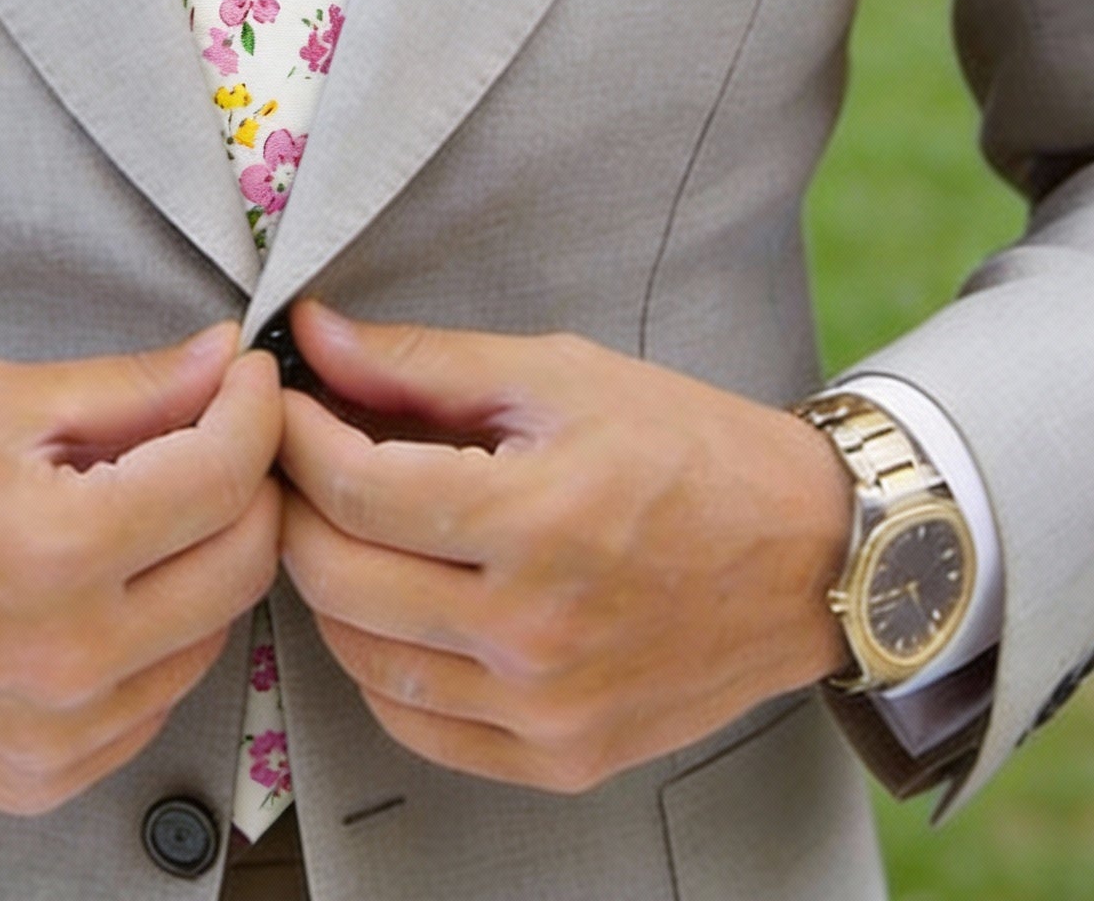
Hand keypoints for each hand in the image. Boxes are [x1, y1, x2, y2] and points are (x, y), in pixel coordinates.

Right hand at [0, 324, 281, 813]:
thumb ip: (127, 388)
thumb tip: (221, 362)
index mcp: (56, 548)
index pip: (224, 476)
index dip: (255, 411)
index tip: (248, 380)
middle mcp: (72, 656)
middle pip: (244, 563)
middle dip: (251, 483)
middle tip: (218, 435)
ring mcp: (62, 733)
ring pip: (214, 635)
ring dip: (207, 561)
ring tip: (150, 509)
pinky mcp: (47, 778)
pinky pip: (157, 698)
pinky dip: (160, 635)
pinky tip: (110, 587)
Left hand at [277, 301, 851, 794]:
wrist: (809, 555)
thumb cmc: (689, 450)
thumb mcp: (558, 374)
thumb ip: (423, 362)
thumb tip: (315, 336)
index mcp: (538, 521)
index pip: (355, 488)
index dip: (296, 436)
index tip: (284, 403)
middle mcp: (537, 632)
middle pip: (339, 577)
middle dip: (295, 505)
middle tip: (298, 459)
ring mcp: (547, 709)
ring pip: (362, 659)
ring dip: (328, 586)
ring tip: (343, 525)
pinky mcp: (561, 758)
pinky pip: (418, 727)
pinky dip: (380, 666)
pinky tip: (394, 606)